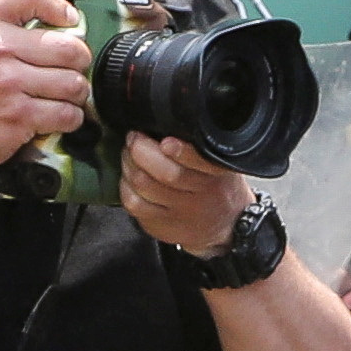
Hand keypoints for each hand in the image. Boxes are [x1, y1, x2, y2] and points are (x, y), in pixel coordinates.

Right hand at [0, 0, 89, 174]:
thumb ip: (5, 24)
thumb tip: (59, 21)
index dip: (59, 7)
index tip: (69, 22)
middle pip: (69, 47)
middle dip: (79, 61)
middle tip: (70, 69)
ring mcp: (10, 83)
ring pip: (74, 83)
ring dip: (76, 93)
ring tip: (64, 95)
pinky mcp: (19, 116)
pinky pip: (67, 114)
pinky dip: (70, 118)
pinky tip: (57, 116)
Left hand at [118, 131, 246, 257]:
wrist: (225, 224)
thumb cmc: (215, 185)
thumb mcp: (219, 161)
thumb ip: (198, 146)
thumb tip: (161, 124)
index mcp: (216, 173)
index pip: (198, 161)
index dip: (180, 152)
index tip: (166, 142)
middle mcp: (200, 195)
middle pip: (165, 173)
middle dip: (141, 149)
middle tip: (134, 138)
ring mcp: (180, 213)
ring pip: (144, 186)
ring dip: (129, 164)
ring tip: (129, 154)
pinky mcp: (162, 226)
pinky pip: (134, 204)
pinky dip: (125, 187)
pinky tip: (128, 178)